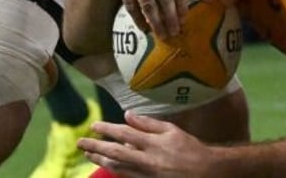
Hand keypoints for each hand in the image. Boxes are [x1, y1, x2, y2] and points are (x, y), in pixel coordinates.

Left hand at [79, 111, 214, 177]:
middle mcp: (146, 159)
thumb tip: (128, 114)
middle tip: (80, 143)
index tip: (93, 125)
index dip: (106, 129)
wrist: (205, 172)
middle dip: (96, 147)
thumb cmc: (190, 148)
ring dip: (100, 160)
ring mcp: (145, 174)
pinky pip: (125, 176)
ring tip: (88, 154)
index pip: (124, 134)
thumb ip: (149, 123)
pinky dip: (114, 170)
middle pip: (115, 153)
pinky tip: (106, 165)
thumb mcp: (172, 130)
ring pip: (117, 167)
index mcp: (153, 143)